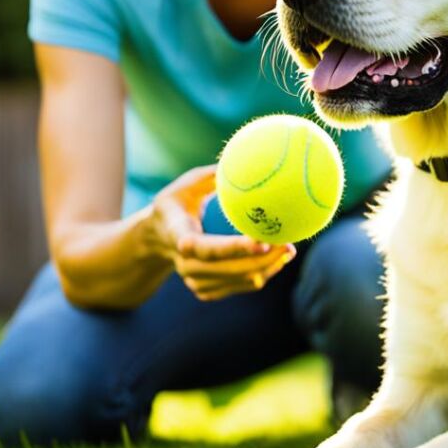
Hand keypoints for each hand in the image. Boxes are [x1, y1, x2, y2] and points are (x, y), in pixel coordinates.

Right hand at [150, 165, 296, 300]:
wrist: (157, 237)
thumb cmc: (177, 203)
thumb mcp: (186, 184)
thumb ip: (212, 176)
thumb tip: (246, 156)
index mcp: (178, 235)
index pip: (205, 248)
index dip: (233, 248)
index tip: (262, 241)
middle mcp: (185, 265)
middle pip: (228, 270)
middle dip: (261, 261)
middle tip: (288, 244)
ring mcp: (195, 282)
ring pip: (239, 281)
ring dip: (267, 268)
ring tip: (290, 249)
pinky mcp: (206, 290)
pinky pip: (240, 287)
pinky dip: (261, 274)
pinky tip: (279, 259)